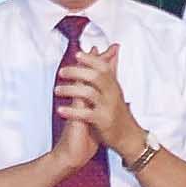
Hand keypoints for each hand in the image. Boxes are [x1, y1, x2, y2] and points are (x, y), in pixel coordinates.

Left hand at [53, 46, 147, 163]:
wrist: (128, 137)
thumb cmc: (118, 112)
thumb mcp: (115, 89)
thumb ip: (111, 69)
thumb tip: (113, 49)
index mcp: (113, 85)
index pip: (103, 67)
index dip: (90, 59)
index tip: (77, 54)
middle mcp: (112, 94)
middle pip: (95, 76)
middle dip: (77, 71)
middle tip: (61, 72)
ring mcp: (108, 107)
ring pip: (89, 93)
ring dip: (71, 90)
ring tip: (57, 90)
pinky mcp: (103, 121)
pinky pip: (86, 114)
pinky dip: (72, 111)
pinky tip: (60, 110)